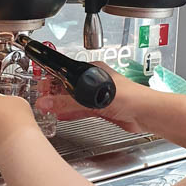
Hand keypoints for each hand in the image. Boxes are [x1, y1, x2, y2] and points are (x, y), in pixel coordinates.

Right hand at [35, 63, 150, 134]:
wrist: (145, 113)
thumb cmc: (128, 96)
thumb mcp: (91, 98)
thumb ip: (67, 103)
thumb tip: (47, 103)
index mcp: (93, 70)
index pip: (67, 73)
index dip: (52, 80)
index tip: (40, 88)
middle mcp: (95, 82)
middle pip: (69, 87)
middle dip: (55, 93)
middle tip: (41, 100)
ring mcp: (98, 96)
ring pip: (74, 100)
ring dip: (62, 104)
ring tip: (47, 109)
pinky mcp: (102, 110)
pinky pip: (81, 110)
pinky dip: (71, 113)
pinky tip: (62, 115)